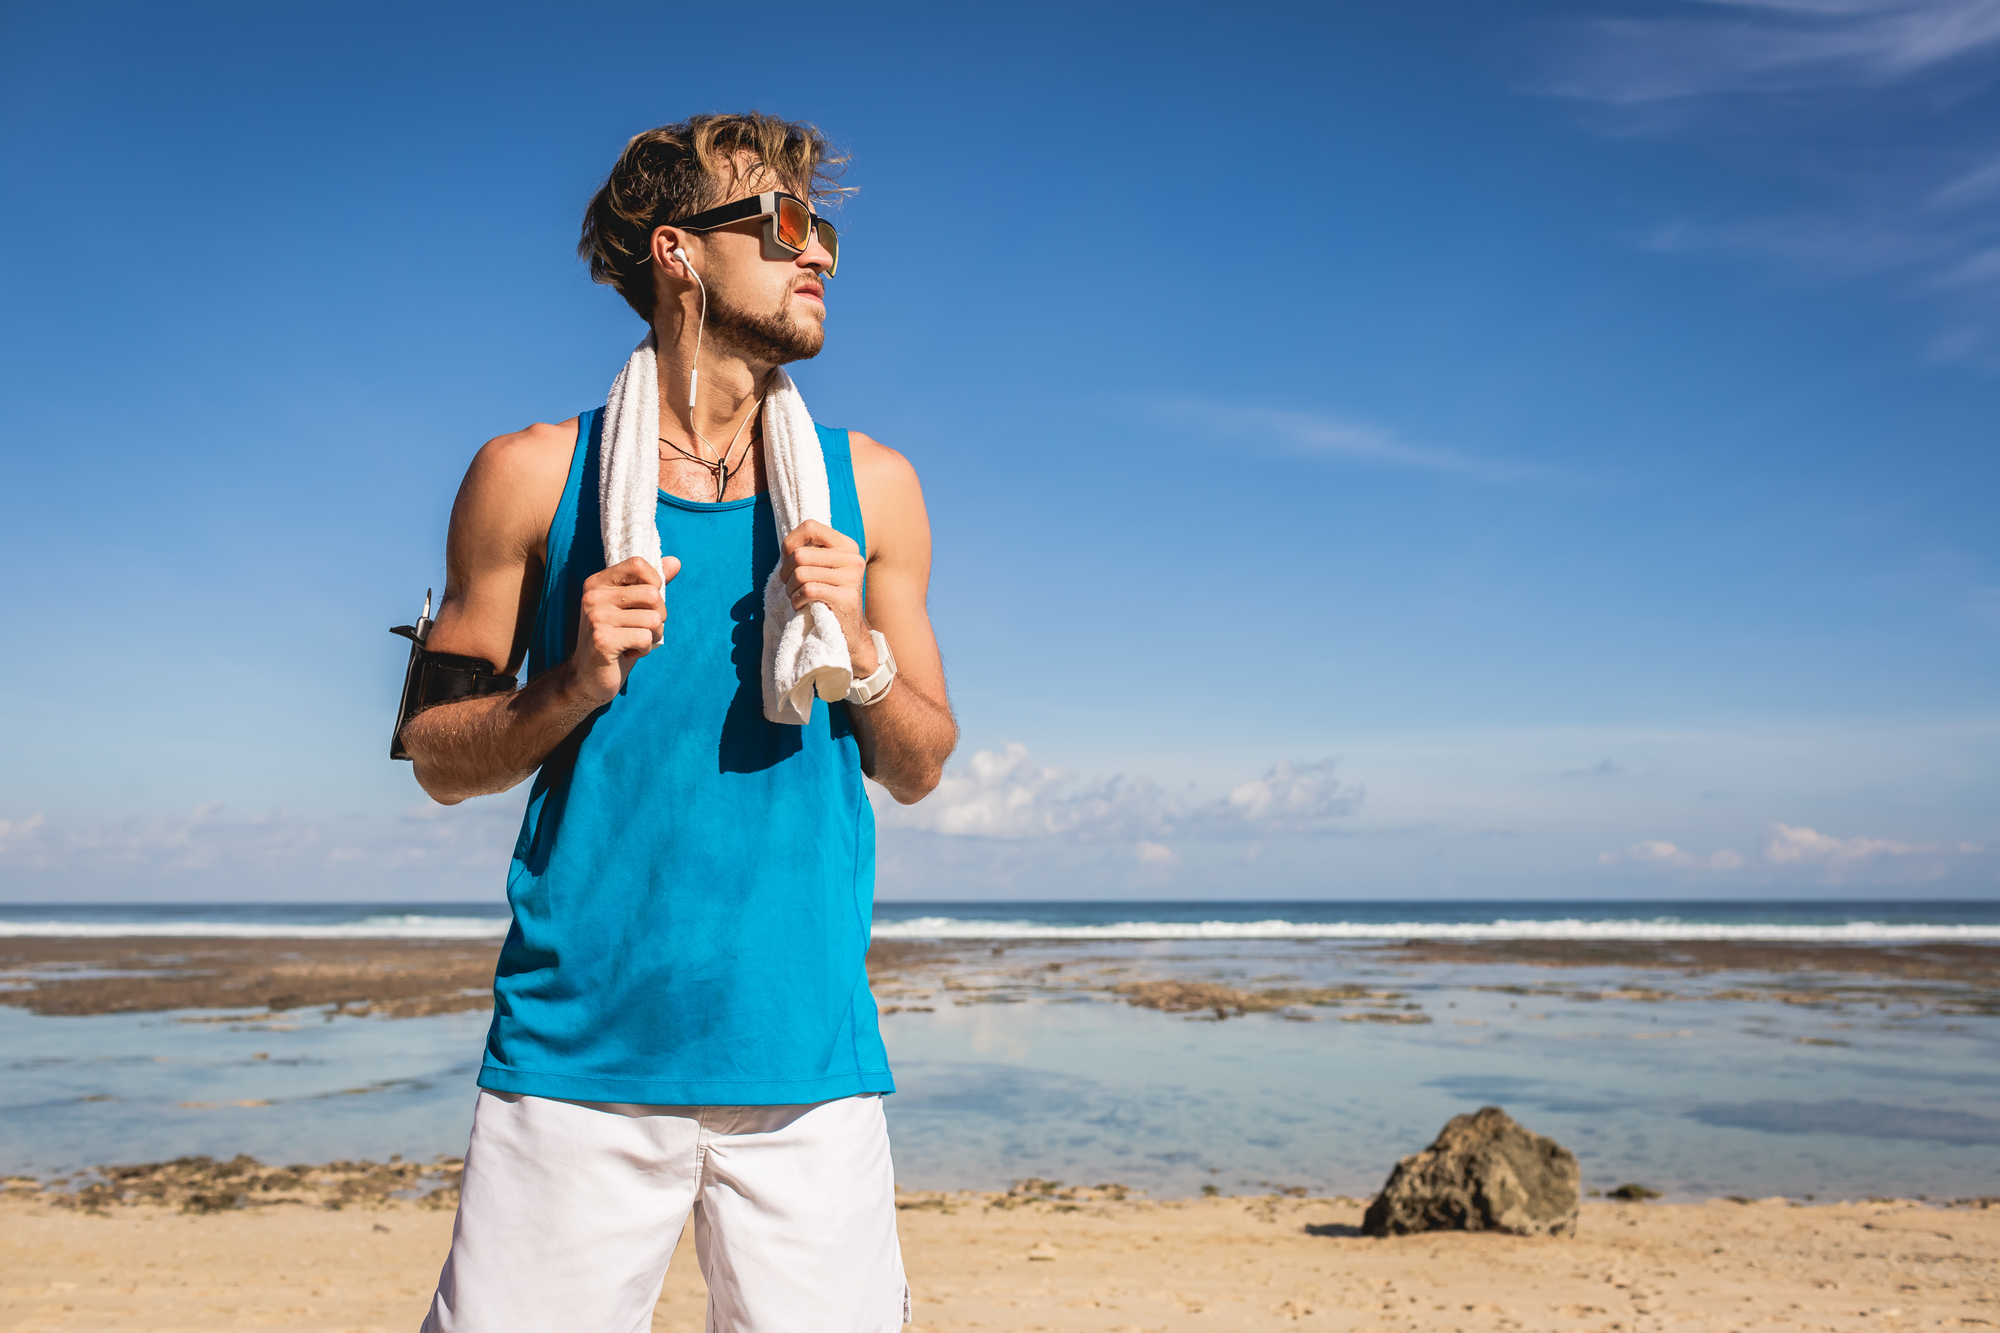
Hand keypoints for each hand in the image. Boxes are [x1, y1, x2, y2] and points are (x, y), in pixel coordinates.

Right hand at [567, 555, 678, 707]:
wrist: (588, 677)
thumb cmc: (616, 639)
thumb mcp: (633, 608)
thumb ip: (651, 584)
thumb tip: (675, 562)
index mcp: (598, 583)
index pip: (638, 564)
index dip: (655, 583)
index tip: (646, 603)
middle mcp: (593, 596)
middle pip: (652, 594)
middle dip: (659, 616)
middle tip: (642, 629)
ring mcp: (596, 618)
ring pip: (654, 619)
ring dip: (653, 635)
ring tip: (633, 642)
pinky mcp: (603, 640)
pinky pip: (646, 638)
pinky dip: (645, 649)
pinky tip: (628, 653)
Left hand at [779, 521, 877, 674]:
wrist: (847, 631)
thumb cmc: (826, 597)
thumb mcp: (821, 569)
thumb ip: (808, 552)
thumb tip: (787, 546)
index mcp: (847, 545)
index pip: (810, 527)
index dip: (790, 542)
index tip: (788, 559)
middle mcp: (853, 558)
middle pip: (800, 555)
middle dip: (786, 573)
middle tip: (788, 585)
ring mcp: (852, 578)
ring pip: (801, 574)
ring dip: (790, 590)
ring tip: (796, 596)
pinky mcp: (847, 598)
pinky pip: (807, 591)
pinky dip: (796, 601)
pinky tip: (801, 606)